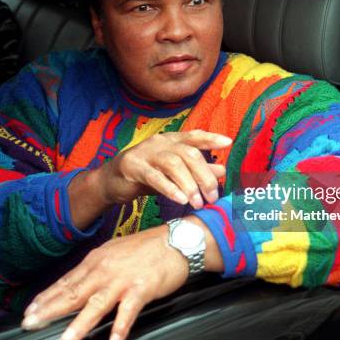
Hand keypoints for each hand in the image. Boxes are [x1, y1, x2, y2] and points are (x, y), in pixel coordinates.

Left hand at [20, 225, 188, 339]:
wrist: (176, 240)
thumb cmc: (146, 248)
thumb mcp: (114, 252)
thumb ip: (96, 269)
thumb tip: (78, 284)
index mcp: (97, 260)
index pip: (66, 281)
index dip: (46, 297)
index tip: (30, 311)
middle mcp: (105, 269)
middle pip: (73, 293)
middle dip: (50, 310)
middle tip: (31, 323)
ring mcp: (123, 279)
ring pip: (96, 304)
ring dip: (80, 324)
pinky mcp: (142, 288)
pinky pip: (129, 310)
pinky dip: (120, 326)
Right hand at [99, 129, 231, 208]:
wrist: (111, 181)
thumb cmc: (146, 174)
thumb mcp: (174, 173)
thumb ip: (197, 170)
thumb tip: (222, 170)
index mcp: (171, 140)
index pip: (194, 136)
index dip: (211, 138)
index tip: (228, 143)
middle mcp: (160, 142)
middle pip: (188, 153)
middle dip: (204, 175)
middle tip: (212, 196)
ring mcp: (145, 152)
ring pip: (173, 164)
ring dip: (189, 185)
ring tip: (197, 202)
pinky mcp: (132, 166)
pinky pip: (155, 177)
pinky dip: (170, 188)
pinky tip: (180, 200)